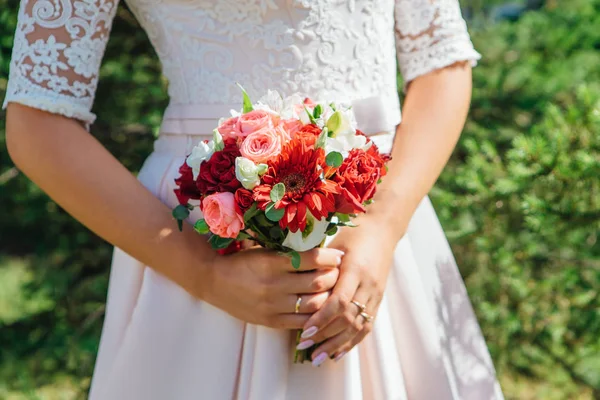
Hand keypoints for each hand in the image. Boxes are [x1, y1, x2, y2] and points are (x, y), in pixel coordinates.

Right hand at [204, 247, 343, 328]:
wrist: (214, 282)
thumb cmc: (242, 262)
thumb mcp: (264, 251)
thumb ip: (289, 253)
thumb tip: (322, 250)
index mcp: (273, 262)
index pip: (312, 259)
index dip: (331, 257)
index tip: (339, 255)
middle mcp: (274, 284)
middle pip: (317, 283)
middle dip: (334, 277)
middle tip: (340, 272)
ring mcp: (273, 305)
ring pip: (314, 304)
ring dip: (329, 297)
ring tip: (333, 290)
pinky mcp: (271, 321)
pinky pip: (302, 322)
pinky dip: (315, 316)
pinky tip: (321, 308)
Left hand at [297, 217, 399, 364]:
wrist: (382, 229)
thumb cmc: (353, 234)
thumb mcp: (334, 245)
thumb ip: (319, 266)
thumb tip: (294, 285)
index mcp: (355, 269)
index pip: (339, 301)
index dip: (322, 318)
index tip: (305, 330)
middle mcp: (368, 284)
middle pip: (348, 318)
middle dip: (326, 335)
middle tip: (304, 346)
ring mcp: (376, 294)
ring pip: (358, 326)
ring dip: (337, 344)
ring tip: (318, 358)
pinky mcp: (379, 300)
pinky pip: (366, 326)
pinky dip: (351, 342)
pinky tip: (337, 353)